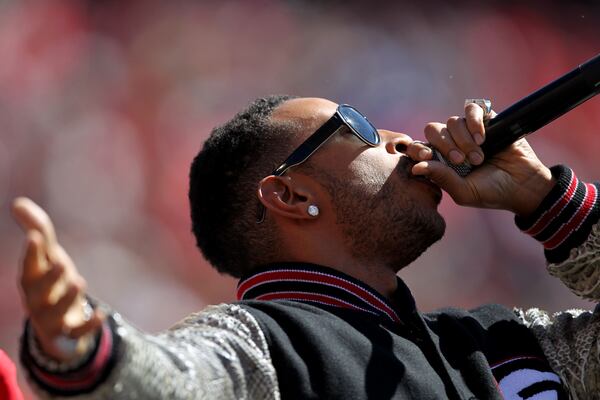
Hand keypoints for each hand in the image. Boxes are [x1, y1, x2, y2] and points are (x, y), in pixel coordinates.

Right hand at [12, 197, 102, 361]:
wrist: (58, 325)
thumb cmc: (51, 283)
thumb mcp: (48, 258)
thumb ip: (38, 230)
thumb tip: (17, 203)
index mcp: (31, 281)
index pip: (28, 266)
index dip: (31, 253)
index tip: (36, 236)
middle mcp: (37, 301)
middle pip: (39, 292)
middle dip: (49, 278)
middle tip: (64, 263)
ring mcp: (52, 320)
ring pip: (56, 312)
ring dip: (68, 299)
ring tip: (80, 282)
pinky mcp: (69, 335)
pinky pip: (77, 333)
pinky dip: (89, 324)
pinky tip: (102, 313)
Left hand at [408, 103, 554, 215]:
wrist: (523, 185)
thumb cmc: (492, 193)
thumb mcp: (464, 192)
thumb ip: (441, 178)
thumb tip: (415, 167)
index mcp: (441, 161)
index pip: (418, 147)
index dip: (417, 149)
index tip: (427, 156)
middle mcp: (452, 143)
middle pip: (433, 130)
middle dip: (445, 145)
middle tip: (460, 160)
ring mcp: (468, 131)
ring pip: (452, 122)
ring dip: (464, 140)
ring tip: (478, 157)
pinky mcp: (487, 120)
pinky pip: (471, 109)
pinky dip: (474, 122)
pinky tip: (482, 138)